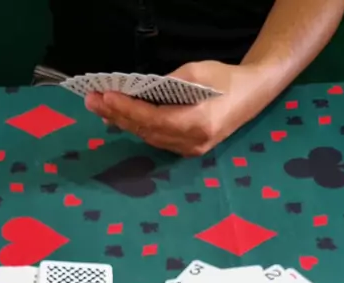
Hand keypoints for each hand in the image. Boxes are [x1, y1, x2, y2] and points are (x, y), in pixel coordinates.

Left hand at [86, 61, 272, 155]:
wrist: (251, 95)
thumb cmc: (225, 79)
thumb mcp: (196, 72)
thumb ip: (167, 84)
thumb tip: (138, 91)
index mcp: (198, 124)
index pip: (153, 119)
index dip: (127, 109)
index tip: (105, 97)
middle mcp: (192, 143)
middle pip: (146, 131)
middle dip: (117, 115)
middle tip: (92, 101)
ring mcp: (190, 150)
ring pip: (149, 138)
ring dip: (123, 122)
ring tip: (101, 108)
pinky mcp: (188, 150)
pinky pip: (156, 140)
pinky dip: (137, 128)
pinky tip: (120, 118)